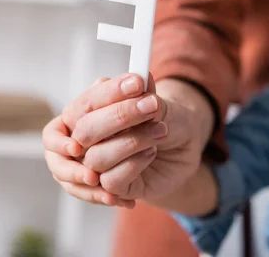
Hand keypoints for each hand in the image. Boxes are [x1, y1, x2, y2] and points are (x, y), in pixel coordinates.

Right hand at [76, 76, 213, 200]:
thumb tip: (142, 79)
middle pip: (84, 131)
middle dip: (119, 116)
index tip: (136, 83)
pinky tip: (151, 153)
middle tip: (151, 105)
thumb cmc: (164, 120)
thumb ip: (145, 94)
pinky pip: (110, 181)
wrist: (184, 147)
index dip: (107, 93)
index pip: (84, 103)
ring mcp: (96, 167)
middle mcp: (86, 140)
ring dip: (133, 141)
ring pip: (96, 158)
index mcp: (88, 114)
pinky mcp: (112, 189)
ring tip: (160, 131)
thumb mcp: (158, 104)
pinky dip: (133, 165)